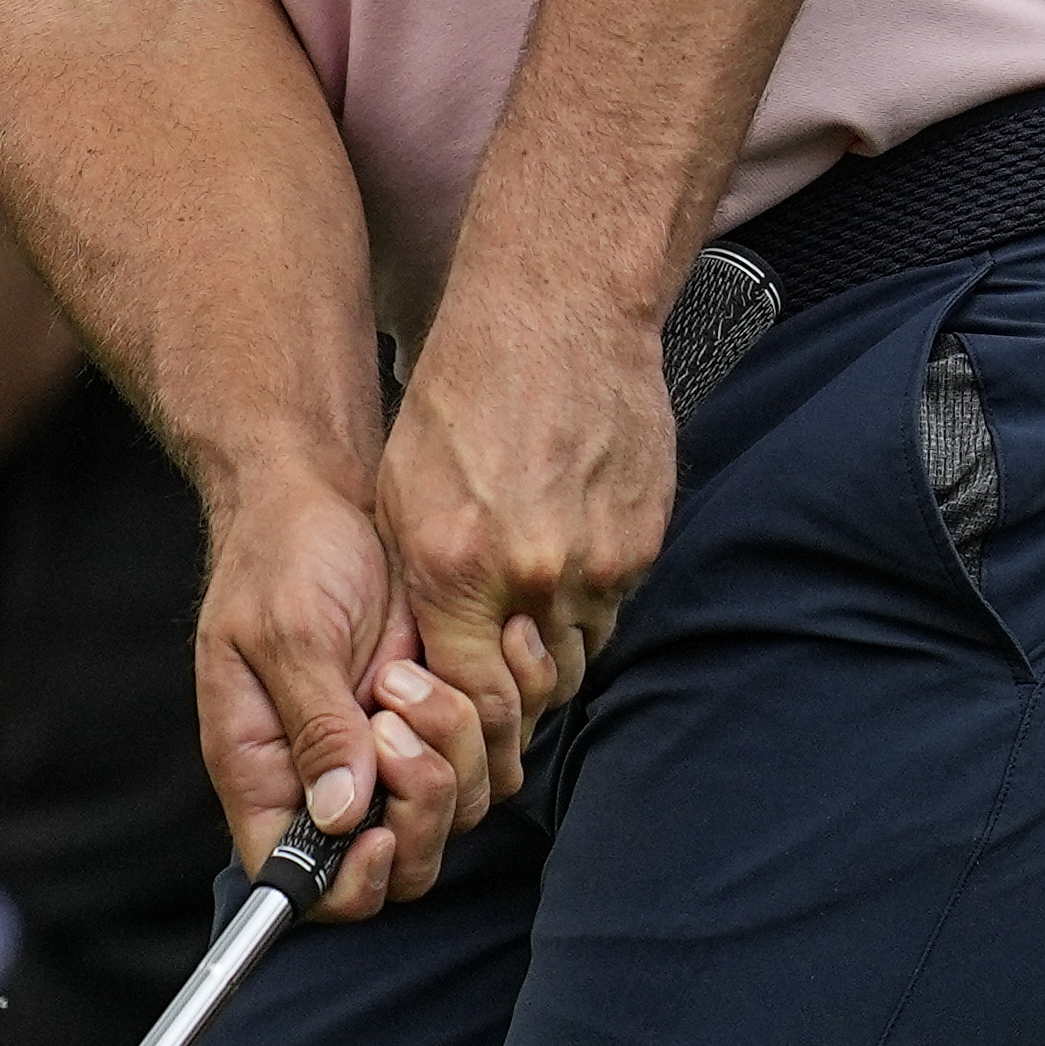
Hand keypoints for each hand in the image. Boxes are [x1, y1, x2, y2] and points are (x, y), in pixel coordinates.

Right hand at [193, 456, 486, 916]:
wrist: (330, 495)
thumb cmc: (282, 556)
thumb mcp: (286, 633)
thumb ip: (316, 725)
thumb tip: (342, 814)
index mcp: (264, 774)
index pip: (297, 883)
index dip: (348, 884)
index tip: (379, 832)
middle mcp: (328, 781)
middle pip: (398, 866)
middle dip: (420, 807)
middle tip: (399, 720)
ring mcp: (390, 755)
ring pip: (457, 814)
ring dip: (454, 747)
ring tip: (411, 670)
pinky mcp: (444, 722)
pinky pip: (496, 761)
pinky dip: (495, 718)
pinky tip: (462, 659)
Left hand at [377, 277, 668, 794]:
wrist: (558, 319)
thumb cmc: (463, 395)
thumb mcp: (400, 492)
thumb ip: (419, 582)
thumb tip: (431, 655)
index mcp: (456, 567)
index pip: (473, 697)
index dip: (469, 725)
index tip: (463, 726)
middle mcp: (532, 575)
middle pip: (535, 688)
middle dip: (514, 700)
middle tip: (499, 691)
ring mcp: (599, 561)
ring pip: (579, 651)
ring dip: (553, 652)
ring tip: (526, 623)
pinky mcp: (644, 541)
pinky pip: (614, 604)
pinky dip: (588, 604)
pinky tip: (564, 570)